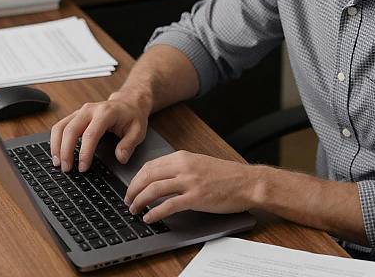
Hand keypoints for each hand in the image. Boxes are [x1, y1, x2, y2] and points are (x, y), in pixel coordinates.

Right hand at [50, 90, 149, 171]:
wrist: (128, 102)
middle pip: (70, 130)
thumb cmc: (132, 116)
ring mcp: (81, 111)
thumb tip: (121, 158)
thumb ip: (129, 144)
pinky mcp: (76, 114)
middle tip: (67, 169)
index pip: (90, 134)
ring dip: (56, 145)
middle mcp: (90, 109)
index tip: (83, 167)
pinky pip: (60, 126)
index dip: (84, 152)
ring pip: (61, 126)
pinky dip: (55, 140)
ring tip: (58, 163)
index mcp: (106, 113)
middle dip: (66, 151)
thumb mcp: (138, 130)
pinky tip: (57, 152)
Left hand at [124, 150, 260, 222]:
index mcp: (183, 156)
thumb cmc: (225, 175)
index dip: (136, 178)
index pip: (150, 165)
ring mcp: (189, 181)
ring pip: (154, 189)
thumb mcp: (199, 163)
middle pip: (148, 176)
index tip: (131, 187)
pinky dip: (155, 212)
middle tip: (128, 200)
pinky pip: (168, 205)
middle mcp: (184, 166)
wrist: (247, 182)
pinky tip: (149, 218)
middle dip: (133, 189)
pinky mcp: (196, 197)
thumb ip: (180, 167)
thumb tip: (160, 177)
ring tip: (134, 210)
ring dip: (140, 201)